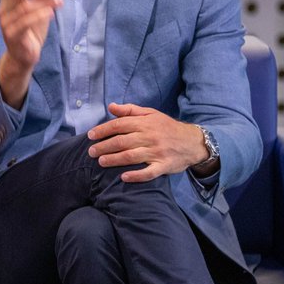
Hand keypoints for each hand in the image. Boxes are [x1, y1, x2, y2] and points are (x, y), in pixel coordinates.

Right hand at [0, 0, 59, 107]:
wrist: (24, 56)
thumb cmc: (31, 29)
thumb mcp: (40, 8)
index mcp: (9, 0)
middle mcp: (4, 9)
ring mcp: (6, 23)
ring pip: (24, 7)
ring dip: (43, 2)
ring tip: (59, 1)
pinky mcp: (11, 35)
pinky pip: (25, 23)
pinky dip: (38, 16)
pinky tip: (50, 12)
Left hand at [86, 103, 210, 182]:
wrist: (193, 141)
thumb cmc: (167, 127)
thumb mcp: (151, 114)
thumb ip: (130, 110)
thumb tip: (111, 106)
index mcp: (145, 123)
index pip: (119, 125)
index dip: (103, 130)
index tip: (90, 136)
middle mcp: (150, 136)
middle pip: (122, 141)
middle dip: (104, 146)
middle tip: (91, 152)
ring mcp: (157, 152)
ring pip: (132, 156)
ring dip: (114, 159)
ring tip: (101, 162)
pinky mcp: (164, 166)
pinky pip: (149, 172)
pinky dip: (136, 175)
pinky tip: (124, 177)